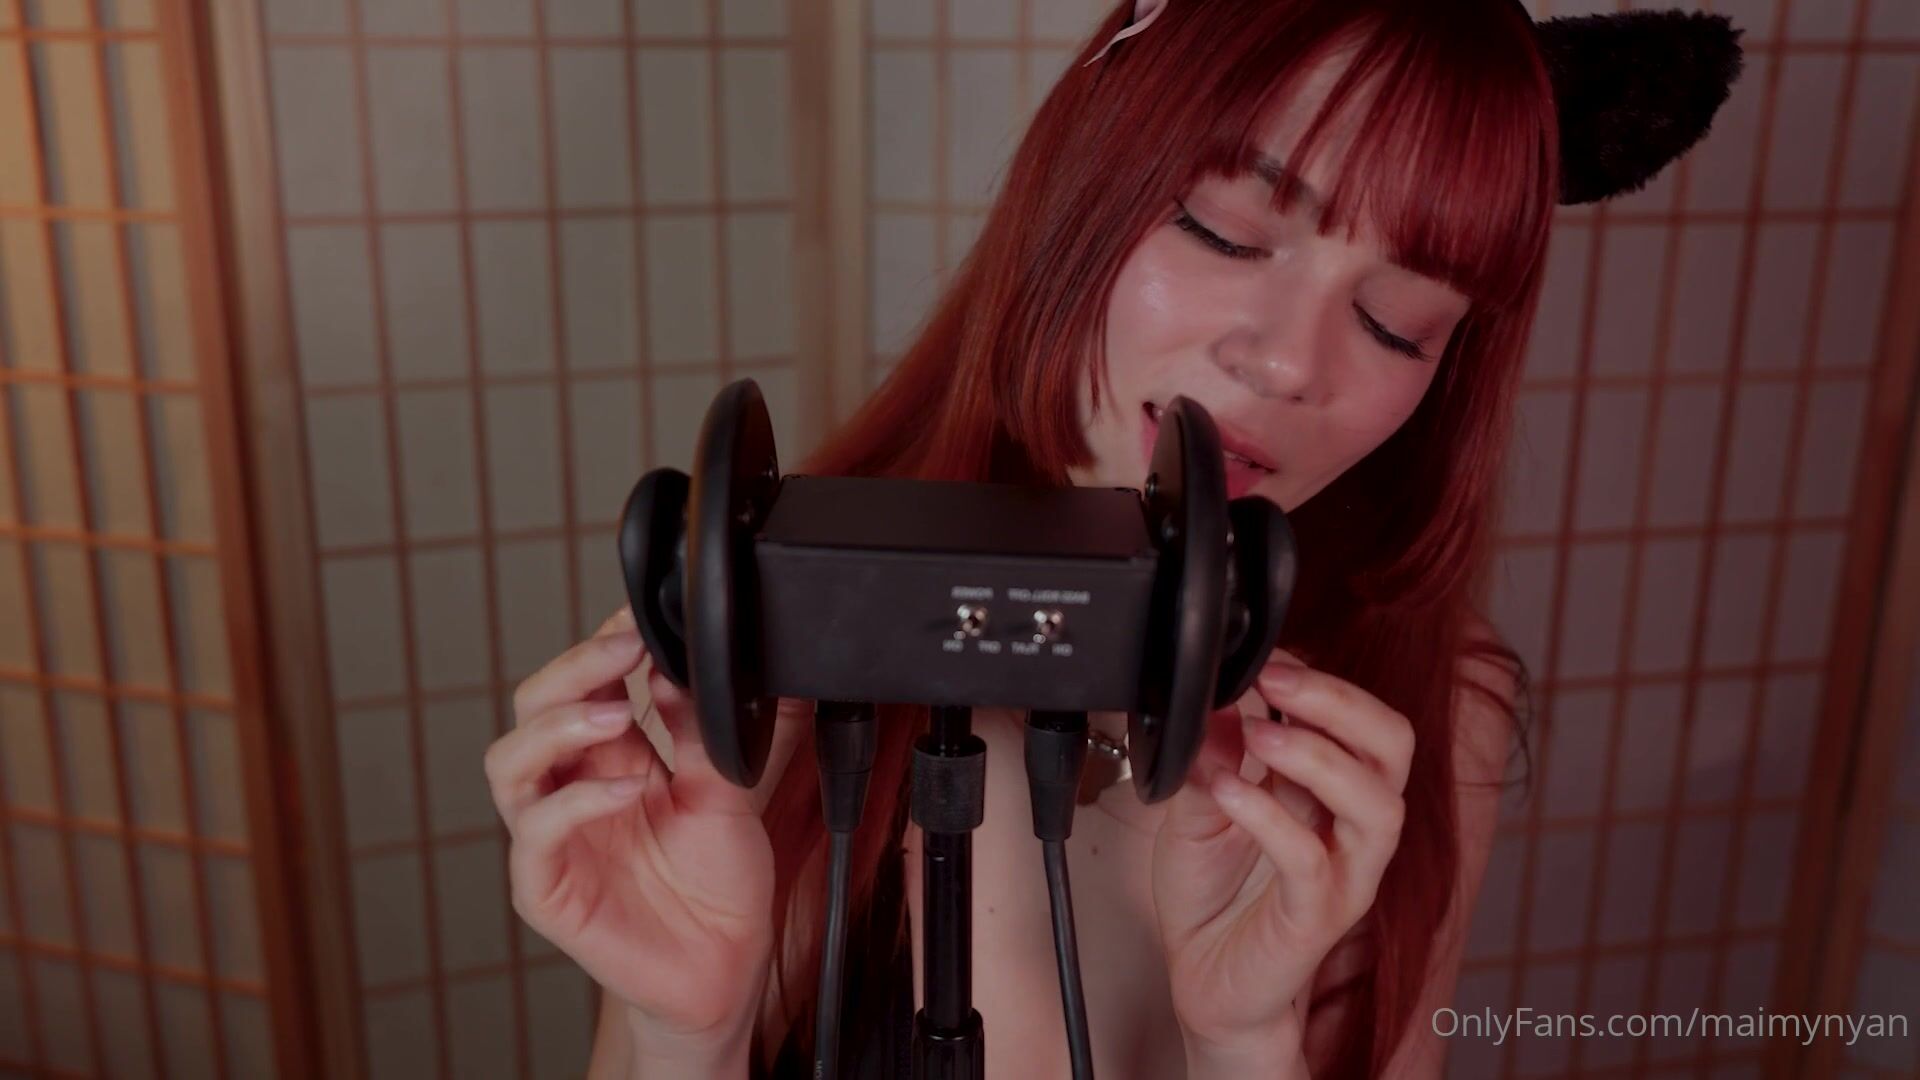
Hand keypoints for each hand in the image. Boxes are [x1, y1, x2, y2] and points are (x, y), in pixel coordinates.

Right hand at [485, 608, 805, 1050]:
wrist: (729, 968)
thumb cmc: (721, 884)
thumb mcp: (725, 790)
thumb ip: (697, 732)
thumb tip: (679, 663)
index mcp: (611, 759)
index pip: (582, 683)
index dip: (602, 644)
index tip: (640, 614)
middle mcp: (572, 789)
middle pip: (532, 708)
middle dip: (573, 667)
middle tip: (623, 646)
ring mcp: (552, 838)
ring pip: (510, 763)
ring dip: (559, 726)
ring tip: (615, 711)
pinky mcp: (546, 889)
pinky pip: (537, 836)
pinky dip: (577, 802)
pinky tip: (625, 789)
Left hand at [1151, 649, 1413, 1069]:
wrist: (1202, 982)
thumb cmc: (1211, 898)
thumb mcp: (1196, 806)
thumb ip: (1210, 754)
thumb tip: (1215, 694)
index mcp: (1331, 791)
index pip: (1359, 716)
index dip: (1318, 676)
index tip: (1263, 653)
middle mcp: (1352, 827)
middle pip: (1394, 745)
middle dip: (1339, 699)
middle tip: (1274, 678)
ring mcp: (1344, 873)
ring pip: (1378, 804)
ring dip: (1320, 756)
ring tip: (1260, 734)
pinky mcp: (1316, 917)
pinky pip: (1310, 860)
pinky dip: (1269, 816)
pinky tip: (1230, 791)